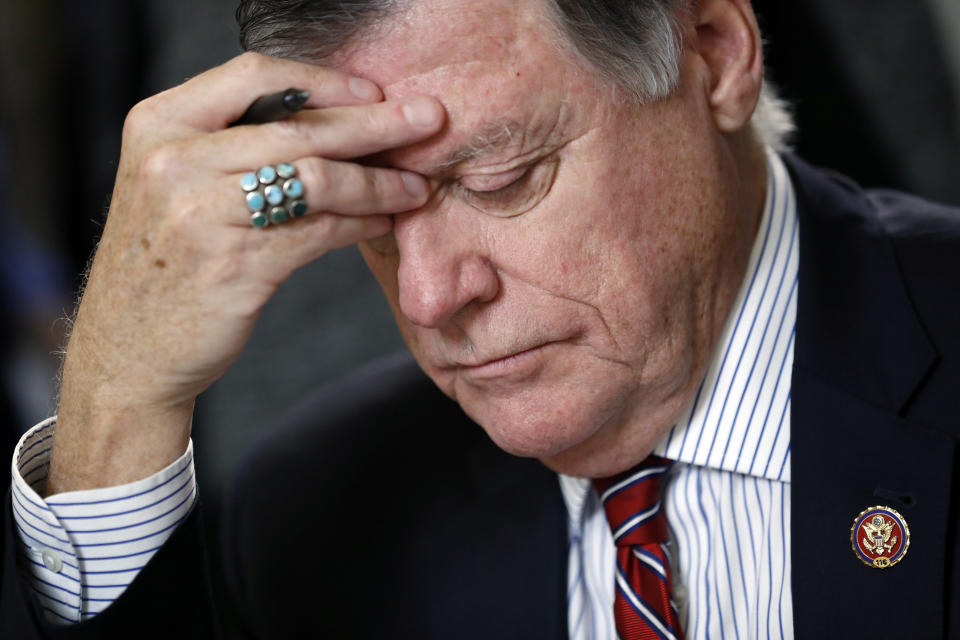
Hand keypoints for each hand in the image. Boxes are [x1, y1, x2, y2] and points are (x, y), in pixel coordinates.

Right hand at [47, 52, 444, 493]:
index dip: (323, 81)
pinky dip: (361, 223)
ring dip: (379, 181)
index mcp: (159, 124)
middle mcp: (175, 160)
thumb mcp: (175, 186)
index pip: (254, 76)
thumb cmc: (164, 264)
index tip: (373, 91)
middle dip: (375, 123)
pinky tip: (385, 221)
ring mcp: (202, 212)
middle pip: (298, 126)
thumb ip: (233, 148)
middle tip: (429, 120)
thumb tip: (334, 124)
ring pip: (319, 178)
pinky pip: (319, 231)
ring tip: (417, 186)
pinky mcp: (236, 264)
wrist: (128, 353)